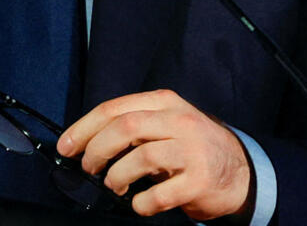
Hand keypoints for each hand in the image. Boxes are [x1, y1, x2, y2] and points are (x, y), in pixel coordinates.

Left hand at [57, 89, 253, 219]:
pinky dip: (142, 203)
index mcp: (164, 103)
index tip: (66, 146)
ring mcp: (192, 150)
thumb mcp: (165, 124)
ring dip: (117, 176)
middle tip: (89, 168)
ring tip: (116, 185)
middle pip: (124, 128)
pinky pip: (161, 194)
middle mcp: (179, 121)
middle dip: (96, 150)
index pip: (114, 109)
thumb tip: (86, 142)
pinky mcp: (201, 180)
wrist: (240, 170)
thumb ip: (134, 126)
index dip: (84, 128)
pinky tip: (140, 204)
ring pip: (141, 158)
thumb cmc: (191, 147)